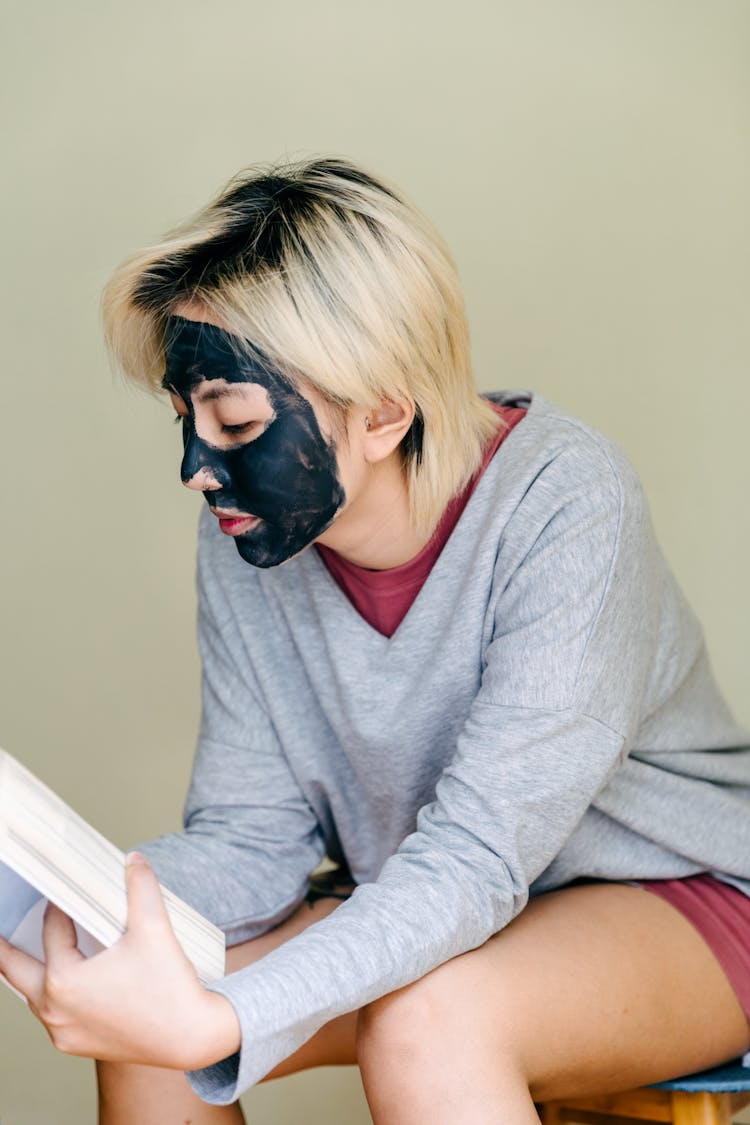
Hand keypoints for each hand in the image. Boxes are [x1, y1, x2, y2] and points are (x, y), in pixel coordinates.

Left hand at [0, 853, 240, 1069]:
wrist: (191, 1036)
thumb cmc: (170, 987)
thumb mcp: (154, 928)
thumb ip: (141, 887)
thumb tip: (133, 860)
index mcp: (64, 981)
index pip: (52, 931)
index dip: (58, 906)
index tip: (61, 891)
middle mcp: (54, 1011)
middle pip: (15, 971)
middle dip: (5, 948)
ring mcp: (63, 1032)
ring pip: (32, 996)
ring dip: (30, 971)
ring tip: (27, 951)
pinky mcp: (76, 1044)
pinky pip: (50, 1015)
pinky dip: (48, 993)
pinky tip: (62, 979)